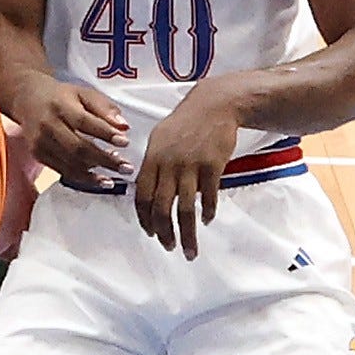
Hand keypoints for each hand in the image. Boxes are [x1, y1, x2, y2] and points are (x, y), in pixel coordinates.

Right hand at [12, 76, 131, 191]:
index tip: (125, 142)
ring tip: (114, 178)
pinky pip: (62, 170)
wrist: (27, 99)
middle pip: (78, 147)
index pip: (84, 121)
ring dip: (95, 173)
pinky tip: (98, 179)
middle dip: (104, 159)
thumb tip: (124, 126)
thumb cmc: (61, 96)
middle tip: (126, 167)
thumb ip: (104, 107)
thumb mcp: (83, 93)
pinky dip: (82, 177)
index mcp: (60, 105)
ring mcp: (40, 141)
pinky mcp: (37, 154)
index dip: (105, 133)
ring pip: (70, 162)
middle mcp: (48, 124)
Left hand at [130, 89, 252, 257]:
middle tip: (169, 247)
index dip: (145, 218)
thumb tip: (145, 193)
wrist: (213, 105)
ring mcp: (190, 166)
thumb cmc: (185, 123)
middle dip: (164, 233)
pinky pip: (208, 197)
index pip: (142, 196)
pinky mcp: (212, 166)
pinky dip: (207, 211)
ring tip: (190, 249)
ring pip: (184, 209)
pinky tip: (207, 219)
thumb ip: (153, 165)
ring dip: (187, 234)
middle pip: (161, 207)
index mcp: (152, 158)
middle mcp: (168, 164)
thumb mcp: (160, 139)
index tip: (151, 233)